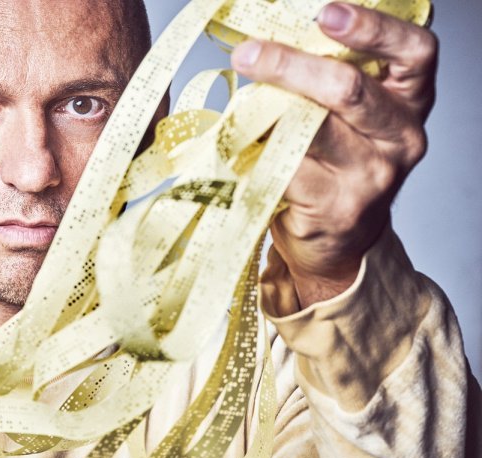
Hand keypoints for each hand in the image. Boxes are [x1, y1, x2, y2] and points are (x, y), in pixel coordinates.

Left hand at [231, 2, 436, 308]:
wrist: (338, 240)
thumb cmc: (340, 166)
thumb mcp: (352, 118)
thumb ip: (331, 81)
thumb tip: (268, 40)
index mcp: (410, 100)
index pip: (415, 51)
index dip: (374, 28)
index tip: (327, 13)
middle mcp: (400, 137)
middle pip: (348, 90)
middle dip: (291, 66)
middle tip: (249, 54)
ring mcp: (370, 176)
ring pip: (310, 130)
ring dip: (264, 112)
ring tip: (237, 103)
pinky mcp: (334, 207)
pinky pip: (286, 169)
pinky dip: (258, 154)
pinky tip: (241, 148)